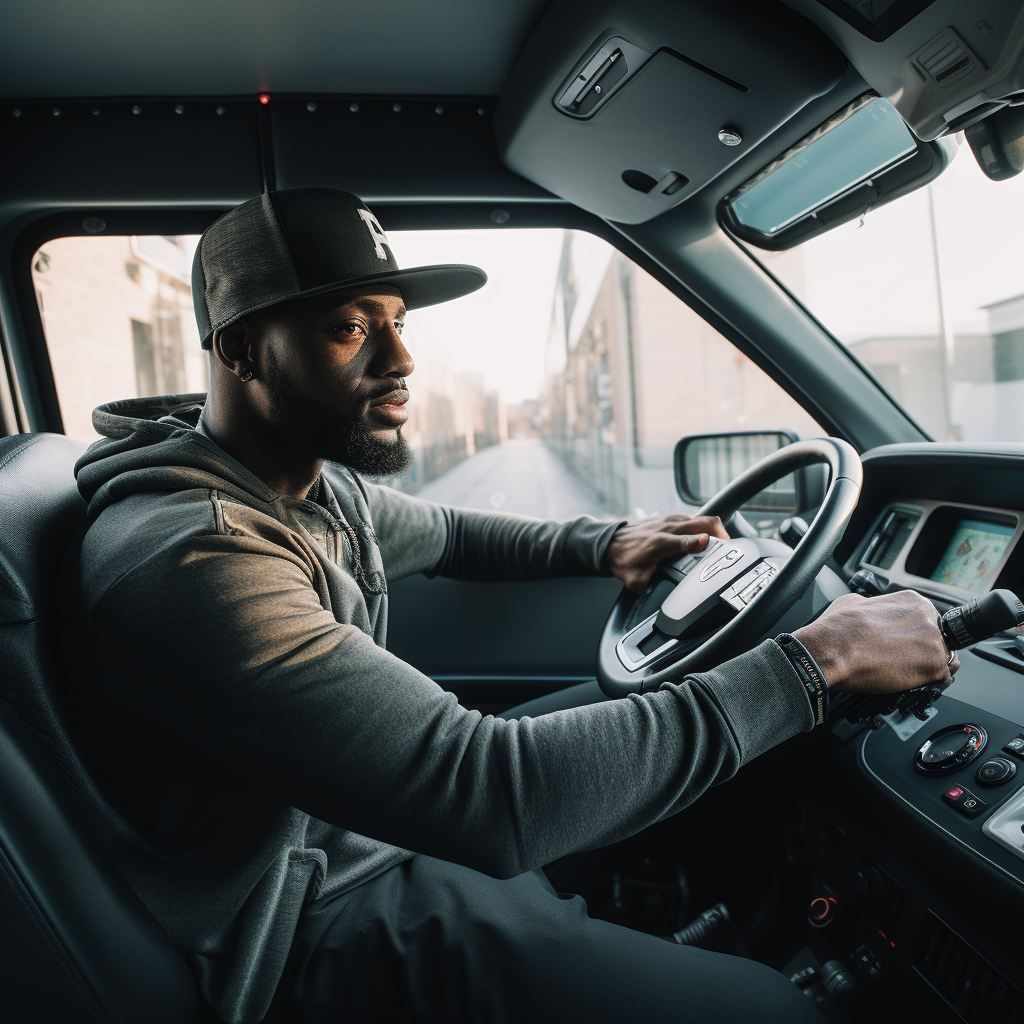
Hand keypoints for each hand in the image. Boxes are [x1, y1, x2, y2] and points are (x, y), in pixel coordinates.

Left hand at [606, 514, 729, 592]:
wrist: (608, 544)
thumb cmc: (623, 560)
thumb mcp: (637, 579)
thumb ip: (652, 585)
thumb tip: (667, 595)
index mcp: (662, 543)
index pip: (691, 540)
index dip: (706, 544)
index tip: (720, 550)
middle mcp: (669, 527)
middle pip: (706, 523)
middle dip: (723, 535)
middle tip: (731, 551)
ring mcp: (670, 520)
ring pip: (703, 518)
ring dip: (716, 530)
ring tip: (723, 546)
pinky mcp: (670, 518)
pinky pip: (695, 518)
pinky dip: (706, 527)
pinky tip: (707, 540)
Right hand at [793, 590, 958, 693]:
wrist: (830, 652)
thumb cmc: (837, 630)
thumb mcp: (855, 602)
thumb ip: (875, 606)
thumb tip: (873, 612)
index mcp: (911, 601)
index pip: (928, 619)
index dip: (914, 635)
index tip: (905, 643)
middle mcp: (927, 618)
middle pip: (939, 638)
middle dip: (922, 650)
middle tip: (902, 659)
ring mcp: (933, 642)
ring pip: (945, 658)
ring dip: (929, 666)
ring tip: (906, 672)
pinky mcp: (934, 666)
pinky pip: (943, 679)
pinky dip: (929, 683)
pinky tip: (910, 681)